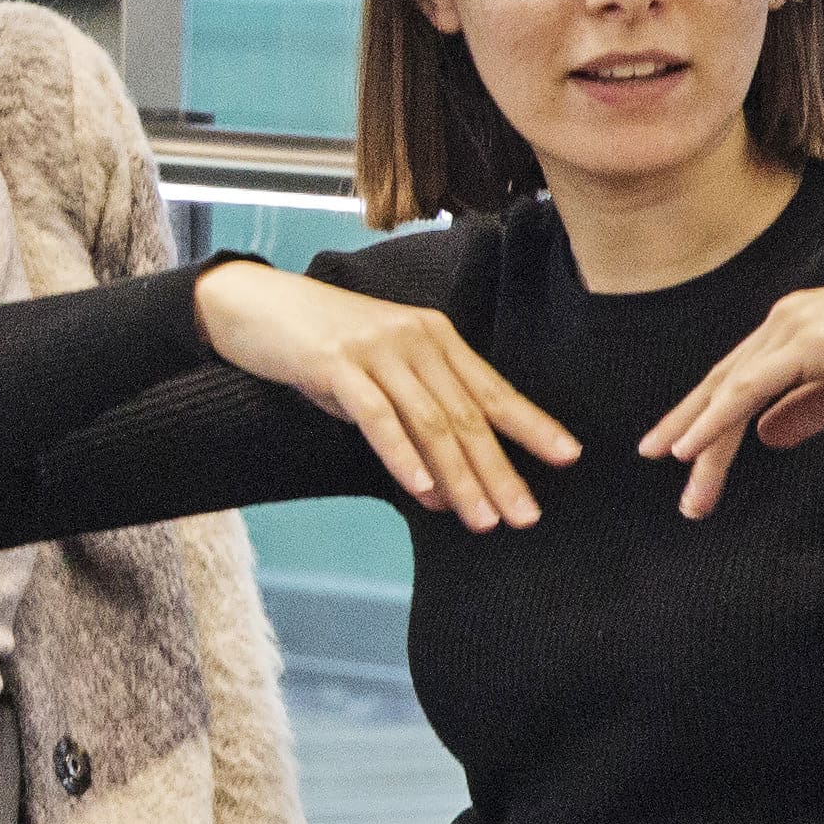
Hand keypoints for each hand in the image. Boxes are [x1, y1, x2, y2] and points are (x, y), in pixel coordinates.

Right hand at [196, 261, 580, 531]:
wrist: (256, 304)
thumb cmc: (319, 345)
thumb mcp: (378, 372)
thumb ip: (411, 419)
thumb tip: (442, 489)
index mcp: (434, 337)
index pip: (492, 389)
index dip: (532, 424)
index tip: (568, 457)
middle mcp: (415, 339)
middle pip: (467, 414)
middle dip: (500, 471)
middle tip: (524, 516)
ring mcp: (377, 350)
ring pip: (430, 422)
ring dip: (459, 476)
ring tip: (481, 519)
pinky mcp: (336, 363)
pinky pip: (377, 417)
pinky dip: (402, 456)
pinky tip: (421, 490)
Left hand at [639, 262, 823, 521]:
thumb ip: (810, 407)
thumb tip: (765, 437)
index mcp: (793, 327)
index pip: (735, 377)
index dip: (703, 413)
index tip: (678, 448)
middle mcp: (783, 321)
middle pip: (722, 384)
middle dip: (689, 429)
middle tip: (660, 467)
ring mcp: (792, 327)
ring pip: (730, 392)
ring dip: (701, 440)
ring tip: (684, 485)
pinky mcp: (809, 342)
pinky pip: (750, 388)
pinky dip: (717, 419)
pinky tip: (693, 448)